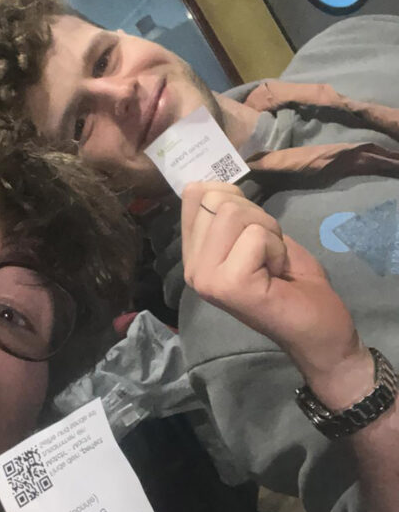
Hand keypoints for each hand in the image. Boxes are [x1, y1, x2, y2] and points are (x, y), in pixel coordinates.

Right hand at [181, 182, 373, 404]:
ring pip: (235, 214)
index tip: (253, 231)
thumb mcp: (258, 234)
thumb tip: (211, 181)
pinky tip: (276, 276)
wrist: (318, 330)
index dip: (234, 197)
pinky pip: (255, 236)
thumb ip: (230, 212)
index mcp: (194, 254)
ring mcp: (205, 278)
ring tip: (272, 263)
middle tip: (267, 253)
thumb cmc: (293, 284)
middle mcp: (192, 267)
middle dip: (256, 217)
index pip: (196, 193)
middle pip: (218, 199)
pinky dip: (276, 250)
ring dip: (268, 233)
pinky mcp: (228, 285)